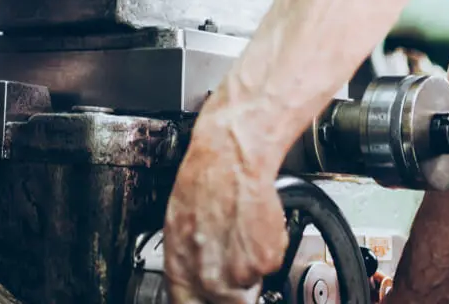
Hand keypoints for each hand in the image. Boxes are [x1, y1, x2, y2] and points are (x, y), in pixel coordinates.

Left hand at [162, 124, 288, 302]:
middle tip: (231, 259)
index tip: (207, 297)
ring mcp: (238, 274)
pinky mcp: (266, 263)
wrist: (232, 159)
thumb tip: (195, 272)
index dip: (200, 301)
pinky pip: (269, 266)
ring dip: (248, 268)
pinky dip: (266, 250)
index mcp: (179, 268)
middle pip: (224, 303)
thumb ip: (190, 259)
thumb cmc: (203, 180)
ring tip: (241, 234)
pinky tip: (253, 226)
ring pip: (247, 286)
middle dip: (230, 288)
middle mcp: (208, 278)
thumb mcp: (180, 225)